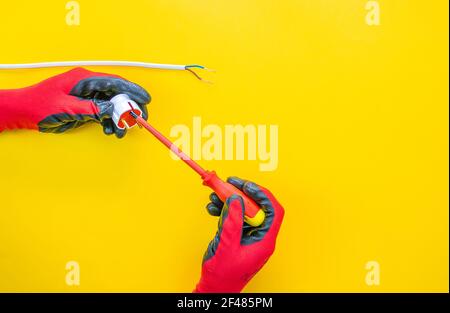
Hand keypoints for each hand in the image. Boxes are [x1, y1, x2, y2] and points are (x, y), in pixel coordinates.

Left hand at [0, 67, 149, 137]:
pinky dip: (110, 122)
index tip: (145, 100)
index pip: (115, 83)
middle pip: (117, 94)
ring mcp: (87, 97)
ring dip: (120, 119)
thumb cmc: (38, 105)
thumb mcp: (66, 108)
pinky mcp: (86, 107)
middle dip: (130, 108)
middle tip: (140, 121)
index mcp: (84, 80)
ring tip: (121, 131)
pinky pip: (104, 113)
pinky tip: (110, 130)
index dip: (133, 91)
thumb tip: (113, 111)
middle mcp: (88, 86)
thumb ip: (91, 108)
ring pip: (113, 106)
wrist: (23, 111)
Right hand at [195, 177, 284, 292]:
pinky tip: (212, 208)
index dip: (262, 195)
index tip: (246, 185)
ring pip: (244, 211)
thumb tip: (236, 199)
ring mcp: (250, 237)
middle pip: (257, 208)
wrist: (215, 289)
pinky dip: (224, 211)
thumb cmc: (224, 275)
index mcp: (264, 241)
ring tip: (214, 195)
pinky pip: (235, 218)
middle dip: (242, 194)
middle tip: (228, 184)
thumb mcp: (227, 246)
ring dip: (230, 201)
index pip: (273, 211)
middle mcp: (260, 237)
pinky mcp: (239, 237)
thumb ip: (232, 221)